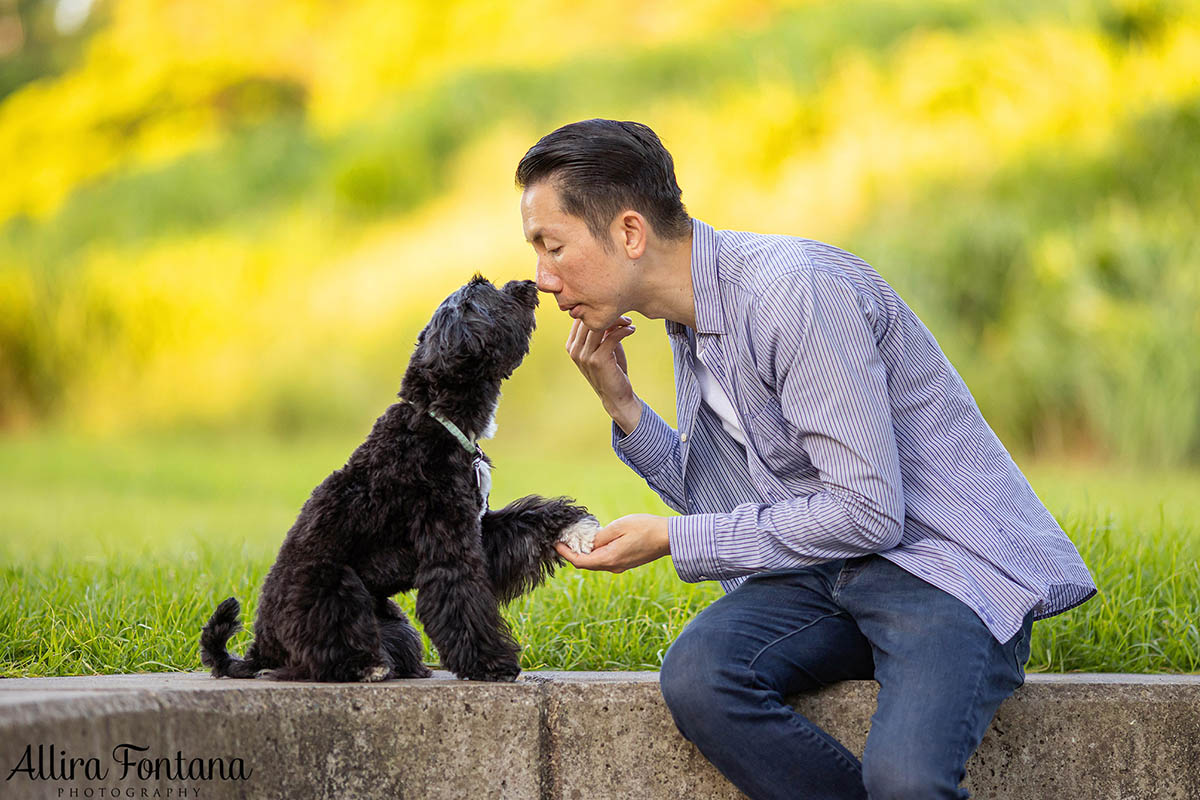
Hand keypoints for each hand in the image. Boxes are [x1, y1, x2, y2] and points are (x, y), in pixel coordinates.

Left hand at [554, 514, 669, 572]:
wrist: (669, 538)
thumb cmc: (645, 529)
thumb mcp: (618, 527)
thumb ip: (599, 536)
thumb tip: (586, 543)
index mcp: (609, 559)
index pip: (579, 561)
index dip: (565, 553)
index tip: (555, 543)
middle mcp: (613, 567)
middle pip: (586, 563)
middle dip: (572, 552)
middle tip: (562, 539)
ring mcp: (620, 566)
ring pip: (595, 562)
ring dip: (584, 552)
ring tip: (575, 538)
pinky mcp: (626, 562)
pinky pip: (605, 560)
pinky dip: (595, 552)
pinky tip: (594, 541)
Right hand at [566, 318, 641, 433]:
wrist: (616, 395)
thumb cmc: (611, 369)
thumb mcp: (603, 347)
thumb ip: (602, 331)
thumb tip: (608, 312)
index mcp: (572, 345)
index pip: (580, 320)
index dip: (597, 312)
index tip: (614, 310)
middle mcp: (575, 350)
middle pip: (588, 321)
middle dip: (608, 315)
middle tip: (625, 315)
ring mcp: (584, 356)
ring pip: (599, 328)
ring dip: (617, 321)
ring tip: (629, 322)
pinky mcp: (598, 361)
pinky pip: (611, 338)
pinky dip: (623, 331)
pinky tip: (632, 330)